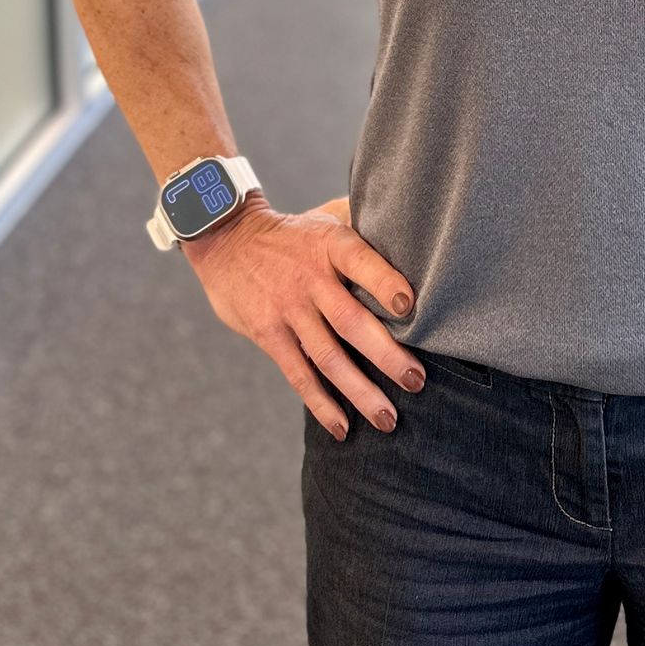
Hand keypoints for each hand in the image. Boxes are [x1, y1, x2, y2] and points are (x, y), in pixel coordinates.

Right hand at [183, 195, 420, 437]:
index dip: (383, 282)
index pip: (360, 262)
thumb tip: (414, 241)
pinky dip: (321, 402)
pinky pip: (298, 374)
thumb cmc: (294, 234)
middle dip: (385, 355)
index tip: (408, 305)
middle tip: (415, 381)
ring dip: (359, 390)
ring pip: (327, 356)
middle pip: (350, 320)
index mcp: (330, 245)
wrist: (228, 239)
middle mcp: (310, 278)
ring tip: (387, 418)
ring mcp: (287, 309)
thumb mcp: (326, 218)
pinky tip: (342, 427)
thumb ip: (364, 230)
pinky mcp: (268, 334)